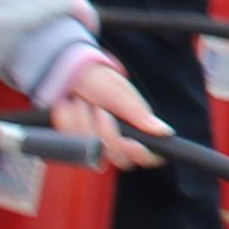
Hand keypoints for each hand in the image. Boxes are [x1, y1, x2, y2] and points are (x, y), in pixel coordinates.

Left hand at [50, 56, 166, 169]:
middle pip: (119, 158)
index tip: (131, 143)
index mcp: (134, 128)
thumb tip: (166, 132)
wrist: (63, 70)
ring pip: (93, 151)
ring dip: (83, 122)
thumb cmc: (97, 78)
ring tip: (80, 100)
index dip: (141, 154)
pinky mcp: (72, 142)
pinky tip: (67, 107)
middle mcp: (116, 140)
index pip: (148, 156)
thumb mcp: (118, 91)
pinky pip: (70, 144)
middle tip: (99, 109)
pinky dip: (67, 122)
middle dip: (106, 132)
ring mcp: (93, 143)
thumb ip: (139, 113)